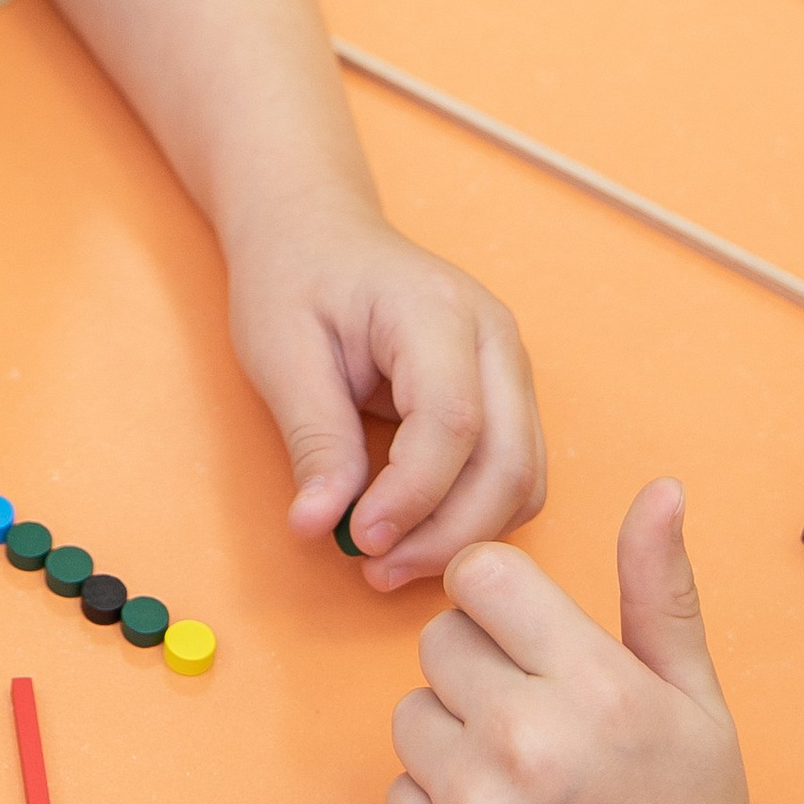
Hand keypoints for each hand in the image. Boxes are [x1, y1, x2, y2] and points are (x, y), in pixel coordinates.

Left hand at [223, 199, 542, 588]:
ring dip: (463, 535)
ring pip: (523, 479)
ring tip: (387, 560)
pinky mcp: (507, 396)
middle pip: (508, 461)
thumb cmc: (293, 279)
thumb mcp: (280, 352)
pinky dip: (473, 517)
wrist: (317, 233)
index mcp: (436, 310)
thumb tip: (319, 527)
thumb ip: (312, 440)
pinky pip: (514, 475)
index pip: (453, 421)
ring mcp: (511, 367)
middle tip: (374, 570)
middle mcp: (494, 337)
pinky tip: (414, 533)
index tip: (360, 540)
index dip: (413, 496)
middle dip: (447, 533)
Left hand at [387, 481, 803, 803]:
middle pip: (437, 642)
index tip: (528, 644)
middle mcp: (528, 742)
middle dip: (480, 674)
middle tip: (539, 731)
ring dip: (454, 742)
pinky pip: (397, 795)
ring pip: (410, 716)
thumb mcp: (695, 700)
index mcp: (595, 686)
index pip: (480, 575)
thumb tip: (660, 489)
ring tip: (524, 791)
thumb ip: (659, 589)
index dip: (499, 604)